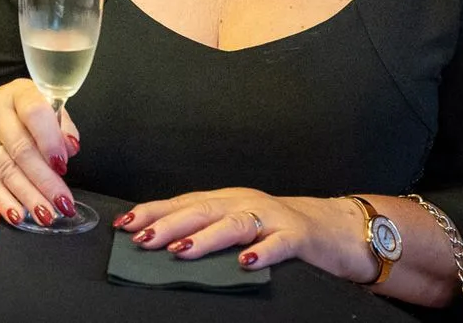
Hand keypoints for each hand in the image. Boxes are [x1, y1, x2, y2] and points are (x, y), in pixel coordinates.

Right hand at [0, 79, 80, 227]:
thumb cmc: (24, 116)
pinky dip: (3, 201)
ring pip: (5, 169)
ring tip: (45, 214)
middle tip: (61, 202)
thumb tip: (70, 148)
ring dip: (28, 196)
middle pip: (21, 148)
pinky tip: (18, 215)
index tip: (62, 165)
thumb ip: (61, 127)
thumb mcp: (46, 110)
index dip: (49, 140)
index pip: (34, 113)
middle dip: (44, 180)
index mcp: (19, 93)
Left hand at [113, 189, 369, 279]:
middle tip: (142, 237)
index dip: (153, 211)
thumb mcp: (239, 225)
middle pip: (202, 209)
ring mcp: (272, 216)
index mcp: (226, 200)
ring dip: (206, 236)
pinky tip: (245, 262)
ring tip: (182, 250)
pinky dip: (262, 252)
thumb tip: (161, 245)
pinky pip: (279, 243)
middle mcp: (244, 203)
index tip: (125, 223)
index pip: (183, 203)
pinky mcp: (299, 235)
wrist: (337, 228)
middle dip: (169, 223)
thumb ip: (208, 230)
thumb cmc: (278, 230)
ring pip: (234, 223)